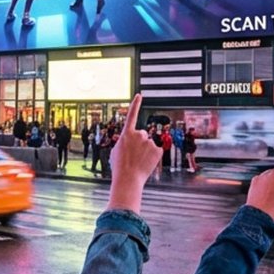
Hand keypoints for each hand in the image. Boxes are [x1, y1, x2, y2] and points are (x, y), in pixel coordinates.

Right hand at [107, 94, 155, 212]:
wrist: (128, 179)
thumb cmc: (119, 167)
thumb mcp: (116, 150)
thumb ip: (124, 141)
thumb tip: (129, 142)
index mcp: (126, 134)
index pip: (132, 115)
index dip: (136, 104)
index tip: (140, 95)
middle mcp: (139, 134)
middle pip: (141, 135)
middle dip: (139, 143)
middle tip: (133, 155)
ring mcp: (149, 142)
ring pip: (148, 144)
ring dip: (145, 151)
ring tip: (138, 161)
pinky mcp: (157, 149)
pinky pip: (155, 151)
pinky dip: (152, 157)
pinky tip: (146, 163)